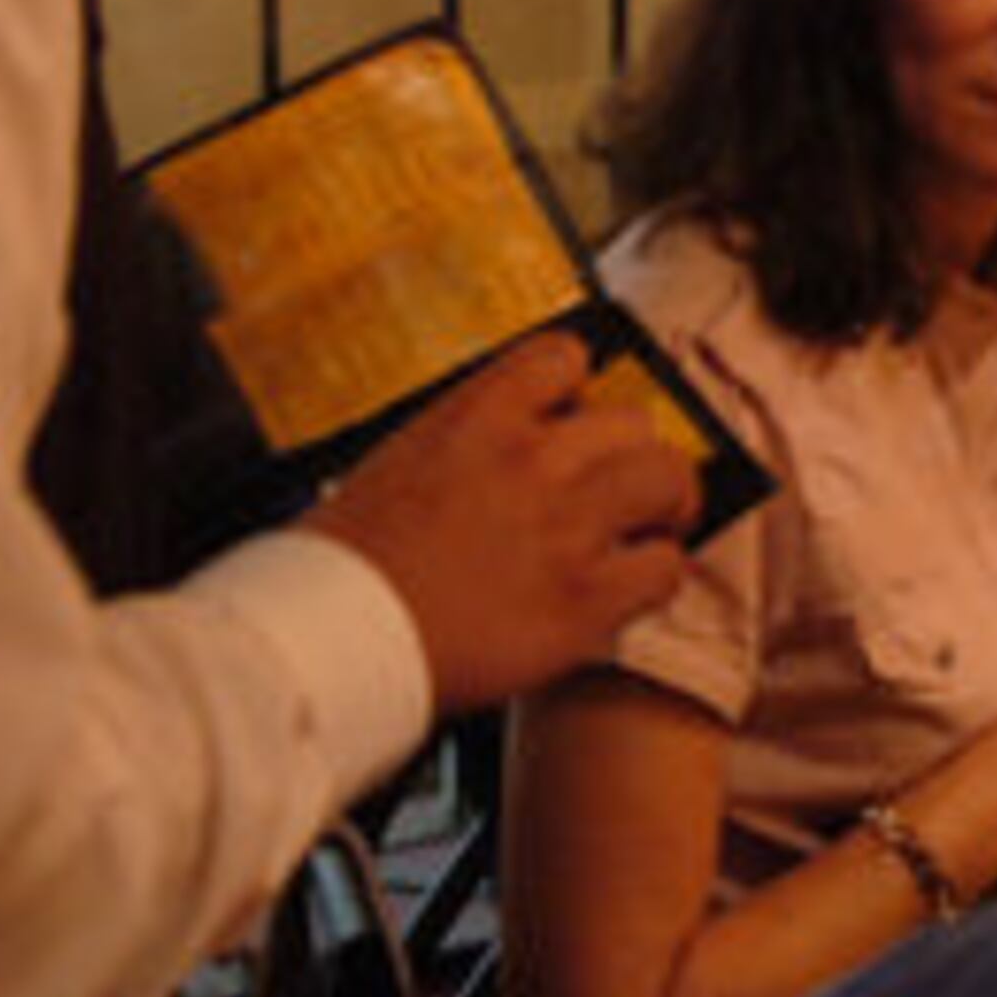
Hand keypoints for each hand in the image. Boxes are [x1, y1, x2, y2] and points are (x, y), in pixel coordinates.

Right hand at [310, 331, 699, 712]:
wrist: (328, 638)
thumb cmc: (345, 564)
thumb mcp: (398, 461)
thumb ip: (469, 442)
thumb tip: (522, 443)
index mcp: (476, 416)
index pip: (565, 358)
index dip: (579, 392)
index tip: (578, 419)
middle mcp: (530, 458)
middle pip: (634, 422)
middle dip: (634, 454)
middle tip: (631, 486)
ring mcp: (564, 526)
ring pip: (667, 481)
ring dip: (664, 505)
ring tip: (651, 528)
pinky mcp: (583, 598)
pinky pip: (664, 568)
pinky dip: (654, 576)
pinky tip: (629, 588)